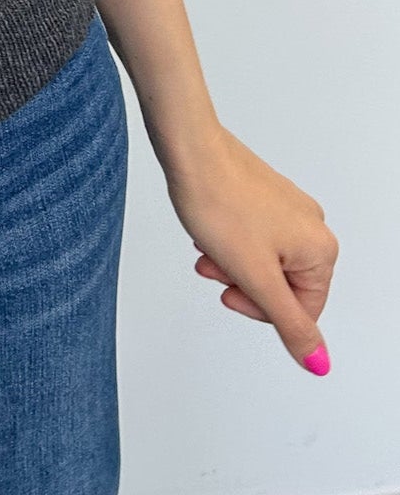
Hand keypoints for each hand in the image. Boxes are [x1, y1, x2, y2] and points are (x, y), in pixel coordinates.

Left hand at [163, 122, 337, 372]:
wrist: (190, 149)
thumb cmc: (220, 202)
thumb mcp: (256, 277)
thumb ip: (289, 324)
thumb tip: (318, 362)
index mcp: (320, 249)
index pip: (301, 312)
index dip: (259, 309)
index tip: (231, 292)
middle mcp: (311, 226)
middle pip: (281, 285)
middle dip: (241, 284)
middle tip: (214, 270)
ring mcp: (289, 209)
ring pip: (262, 262)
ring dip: (231, 265)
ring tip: (205, 251)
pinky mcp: (265, 196)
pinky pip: (253, 237)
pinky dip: (229, 244)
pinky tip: (206, 236)